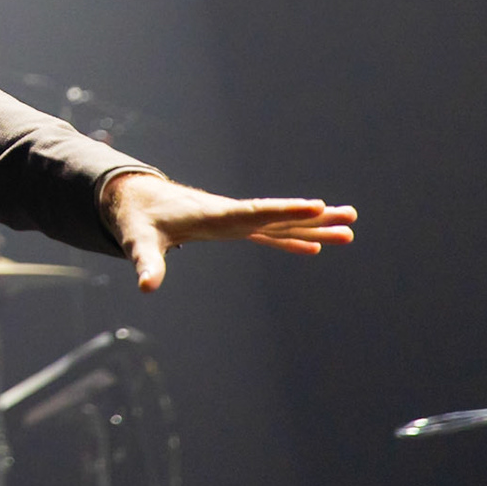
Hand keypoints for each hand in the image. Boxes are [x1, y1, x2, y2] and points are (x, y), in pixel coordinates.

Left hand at [103, 172, 356, 292]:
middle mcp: (230, 215)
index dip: (284, 211)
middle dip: (313, 217)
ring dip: (313, 227)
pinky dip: (292, 240)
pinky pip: (269, 234)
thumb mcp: (138, 241)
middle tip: (351, 215)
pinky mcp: (232, 228)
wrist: (135, 199)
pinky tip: (317, 247)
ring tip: (350, 230)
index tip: (317, 206)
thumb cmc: (136, 220)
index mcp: (212, 216)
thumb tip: (145, 286)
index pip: (254, 213)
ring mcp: (234, 221)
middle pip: (278, 216)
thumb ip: (145, 262)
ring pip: (280, 224)